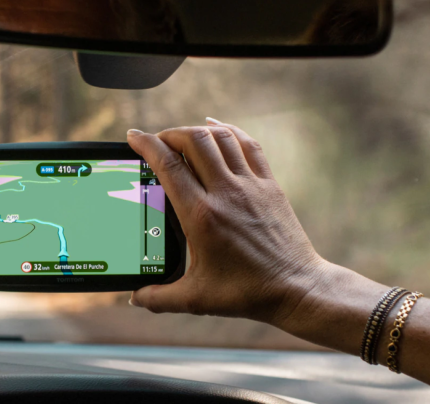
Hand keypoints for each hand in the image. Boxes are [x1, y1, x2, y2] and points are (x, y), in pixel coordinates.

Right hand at [127, 119, 327, 323]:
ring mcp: (250, 186)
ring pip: (220, 138)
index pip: (168, 166)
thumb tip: (133, 297)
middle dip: (169, 133)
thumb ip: (158, 298)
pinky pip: (248, 145)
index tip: (133, 136)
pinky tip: (216, 129)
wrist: (296, 288)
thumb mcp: (195, 299)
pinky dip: (228, 131)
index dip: (147, 145)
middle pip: (194, 141)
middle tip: (156, 141)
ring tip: (181, 137)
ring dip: (196, 131)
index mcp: (201, 216)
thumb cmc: (246, 294)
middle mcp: (226, 193)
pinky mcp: (269, 186)